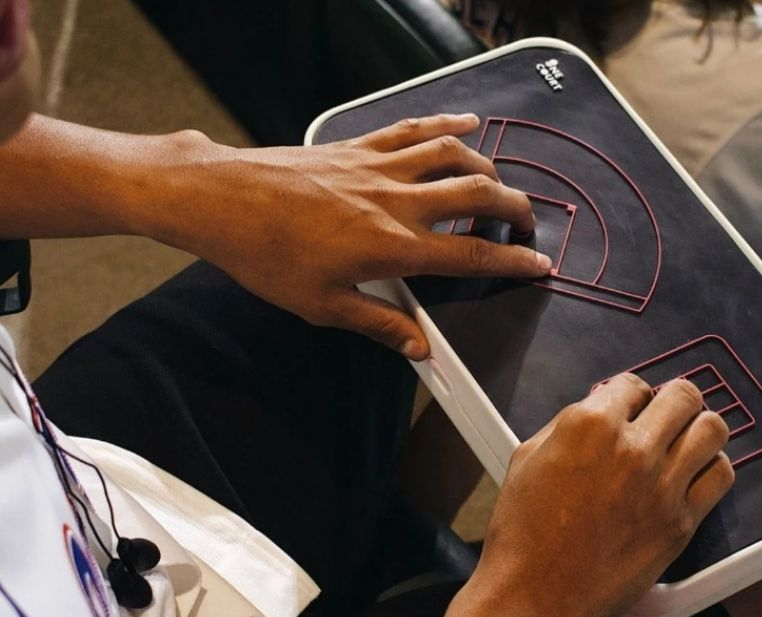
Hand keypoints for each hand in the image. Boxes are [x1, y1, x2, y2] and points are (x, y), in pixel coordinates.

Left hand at [152, 114, 550, 358]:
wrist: (222, 200)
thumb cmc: (265, 255)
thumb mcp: (322, 306)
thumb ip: (379, 325)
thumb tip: (418, 347)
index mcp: (393, 248)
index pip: (472, 254)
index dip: (513, 260)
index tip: (538, 263)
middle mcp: (396, 202)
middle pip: (478, 194)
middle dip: (515, 208)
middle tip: (526, 223)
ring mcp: (380, 168)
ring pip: (454, 155)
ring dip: (487, 166)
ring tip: (500, 182)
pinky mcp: (359, 147)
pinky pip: (414, 130)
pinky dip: (446, 124)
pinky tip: (467, 123)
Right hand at [443, 376, 735, 616]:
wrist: (535, 595)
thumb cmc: (524, 534)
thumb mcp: (527, 457)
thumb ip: (567, 424)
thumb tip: (598, 409)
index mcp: (588, 425)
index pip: (634, 383)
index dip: (633, 394)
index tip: (634, 406)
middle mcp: (631, 448)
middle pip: (683, 396)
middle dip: (675, 400)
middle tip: (668, 414)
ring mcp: (661, 484)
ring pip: (712, 429)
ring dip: (700, 427)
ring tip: (688, 438)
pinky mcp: (680, 521)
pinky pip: (721, 476)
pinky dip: (713, 467)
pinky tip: (696, 472)